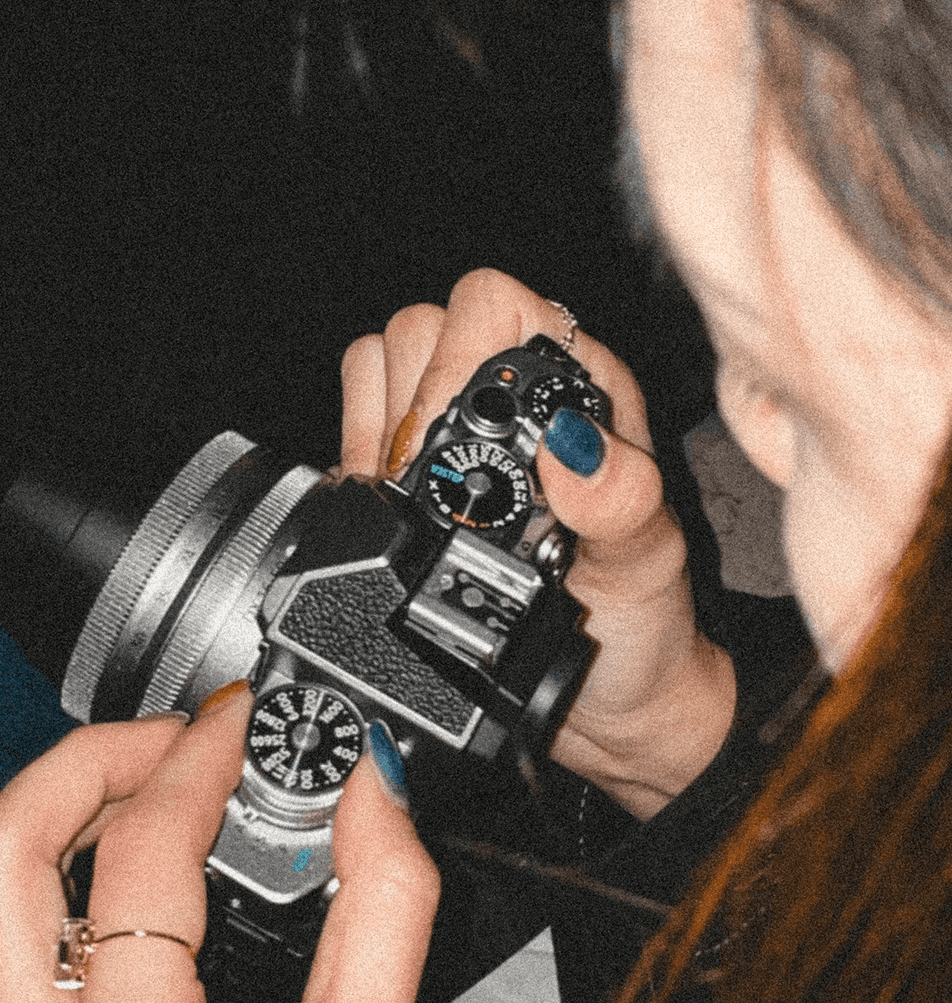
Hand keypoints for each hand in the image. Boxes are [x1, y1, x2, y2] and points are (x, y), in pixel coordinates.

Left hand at [0, 693, 437, 1002]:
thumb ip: (381, 911)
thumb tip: (371, 790)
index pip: (142, 850)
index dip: (201, 755)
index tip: (242, 722)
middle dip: (83, 762)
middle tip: (165, 742)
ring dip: (43, 842)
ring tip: (133, 818)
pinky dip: (5, 931)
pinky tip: (79, 930)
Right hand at [339, 268, 735, 818]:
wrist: (608, 698)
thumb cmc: (643, 623)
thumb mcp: (645, 564)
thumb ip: (620, 504)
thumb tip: (574, 447)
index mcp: (578, 388)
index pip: (490, 305)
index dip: (453, 359)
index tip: (447, 443)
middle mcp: (516, 398)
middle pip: (419, 331)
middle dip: (408, 408)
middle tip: (429, 485)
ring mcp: (460, 434)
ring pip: (380, 368)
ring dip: (378, 430)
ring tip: (413, 498)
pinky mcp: (415, 476)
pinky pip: (358, 424)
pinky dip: (357, 458)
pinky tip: (392, 508)